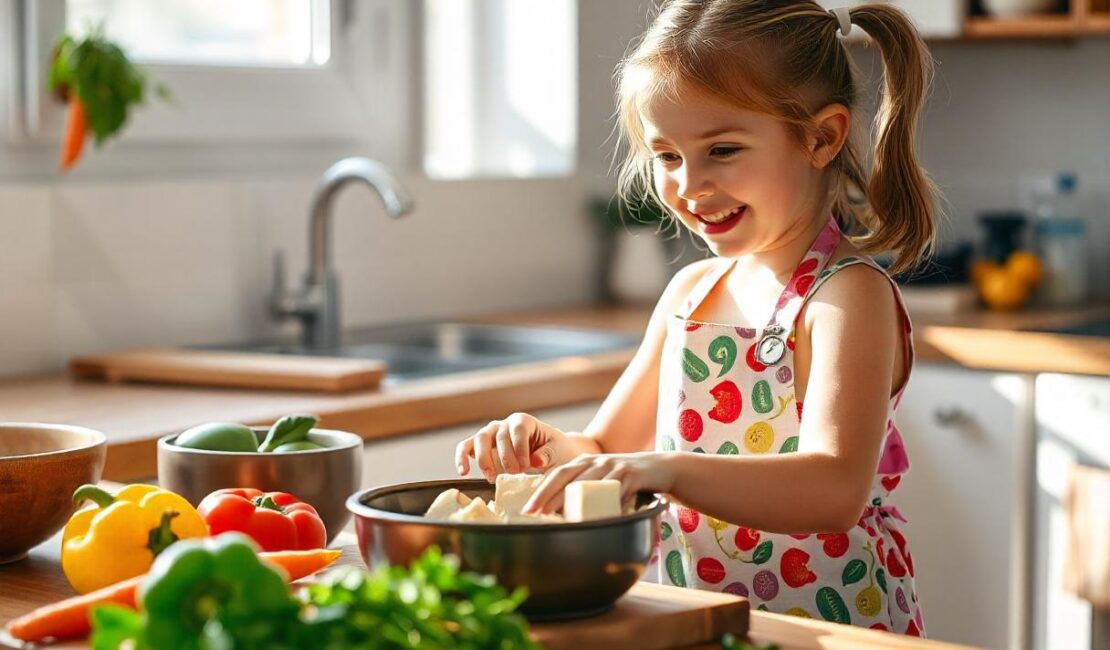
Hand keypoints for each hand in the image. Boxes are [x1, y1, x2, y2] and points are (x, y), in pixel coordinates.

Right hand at [455, 413, 568, 480]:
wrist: (551, 455)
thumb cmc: (556, 452)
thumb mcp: (559, 452)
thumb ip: (549, 454)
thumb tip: (535, 460)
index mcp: (524, 421)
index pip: (517, 429)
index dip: (520, 448)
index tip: (527, 466)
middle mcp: (505, 424)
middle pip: (497, 435)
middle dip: (505, 457)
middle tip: (515, 473)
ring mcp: (491, 433)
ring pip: (479, 439)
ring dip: (483, 459)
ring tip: (492, 477)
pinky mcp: (481, 446)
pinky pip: (466, 447)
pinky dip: (462, 457)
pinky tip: (463, 472)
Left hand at [523, 452, 675, 514]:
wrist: (661, 468)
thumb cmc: (627, 479)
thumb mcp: (602, 480)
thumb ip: (583, 491)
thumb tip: (559, 516)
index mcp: (584, 462)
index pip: (556, 474)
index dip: (540, 491)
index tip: (526, 510)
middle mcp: (595, 461)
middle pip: (566, 476)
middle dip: (547, 496)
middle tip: (533, 514)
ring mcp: (613, 466)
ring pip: (588, 485)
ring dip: (573, 503)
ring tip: (560, 520)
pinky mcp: (632, 474)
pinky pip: (617, 490)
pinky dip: (608, 504)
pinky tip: (600, 517)